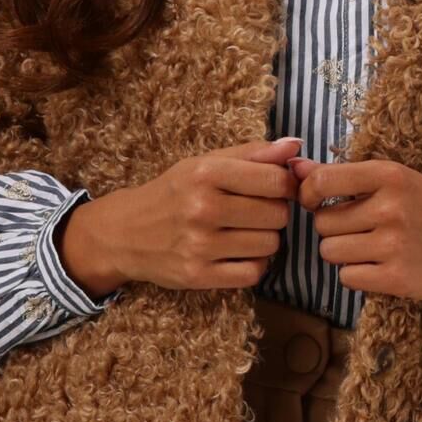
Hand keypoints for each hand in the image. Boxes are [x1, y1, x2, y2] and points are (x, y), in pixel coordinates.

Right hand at [59, 135, 303, 297]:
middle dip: (274, 213)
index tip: (275, 189)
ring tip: (244, 232)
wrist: (126, 233)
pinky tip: (240, 254)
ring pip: (270, 245)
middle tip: (254, 212)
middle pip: (278, 215)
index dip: (286, 186)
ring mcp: (200, 245)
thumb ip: (252, 154)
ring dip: (265, 240)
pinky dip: (255, 265)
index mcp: (205, 174)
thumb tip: (296, 146)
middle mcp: (202, 208)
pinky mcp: (199, 275)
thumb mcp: (205, 164)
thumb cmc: (173, 193)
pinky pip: (254, 273)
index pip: (276, 182)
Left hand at [293, 156, 421, 302]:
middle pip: (323, 223)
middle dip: (333, 228)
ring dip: (341, 253)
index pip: (322, 181)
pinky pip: (347, 277)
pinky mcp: (396, 278)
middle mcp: (390, 208)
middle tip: (358, 229)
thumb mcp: (391, 180)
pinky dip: (356, 275)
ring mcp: (393, 245)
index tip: (317, 202)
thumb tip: (293, 167)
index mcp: (388, 175)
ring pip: (330, 252)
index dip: (309, 195)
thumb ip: (341, 175)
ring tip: (367, 248)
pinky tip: (377, 266)